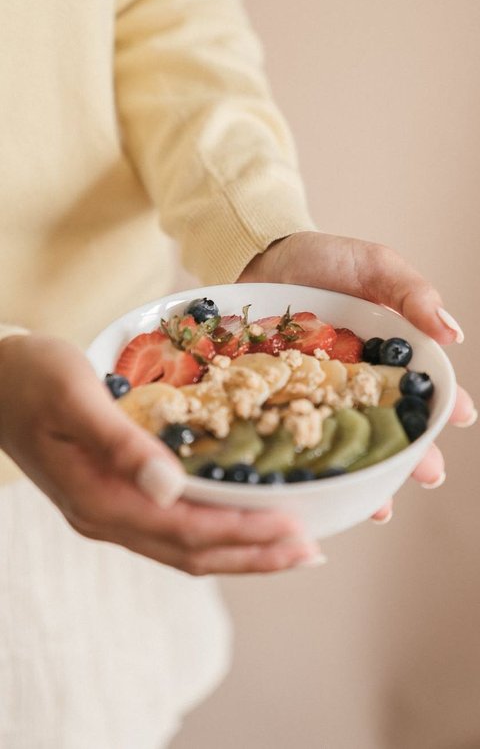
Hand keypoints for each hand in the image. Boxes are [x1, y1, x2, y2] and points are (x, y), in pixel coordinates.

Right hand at [0, 334, 318, 572]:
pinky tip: (241, 521)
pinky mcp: (114, 498)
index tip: (294, 525)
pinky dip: (215, 531)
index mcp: (98, 498)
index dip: (243, 532)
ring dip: (240, 550)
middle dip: (255, 553)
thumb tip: (170, 487)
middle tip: (311, 550)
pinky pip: (173, 529)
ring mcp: (108, 512)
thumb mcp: (75, 398)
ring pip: (185, 549)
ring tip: (289, 548)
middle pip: (192, 552)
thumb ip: (120, 443)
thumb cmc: (33, 378)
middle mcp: (106, 517)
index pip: (186, 529)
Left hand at [239, 231, 475, 520]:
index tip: (461, 417)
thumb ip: (410, 293)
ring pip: (346, 440)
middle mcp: (355, 378)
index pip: (421, 383)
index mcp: (385, 351)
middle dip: (413, 452)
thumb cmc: (322, 257)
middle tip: (430, 474)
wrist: (258, 254)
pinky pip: (295, 432)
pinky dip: (307, 461)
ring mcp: (316, 391)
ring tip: (382, 504)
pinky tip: (317, 485)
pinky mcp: (278, 398)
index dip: (443, 403)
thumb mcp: (373, 265)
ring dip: (367, 472)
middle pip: (388, 423)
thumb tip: (453, 334)